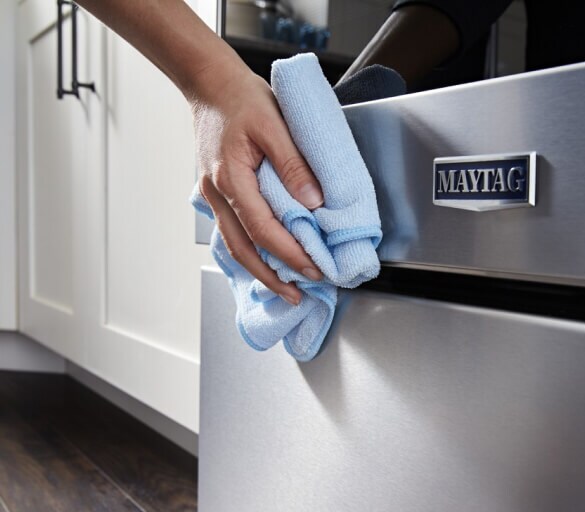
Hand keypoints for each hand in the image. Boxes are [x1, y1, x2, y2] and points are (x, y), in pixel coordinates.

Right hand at [191, 62, 323, 304]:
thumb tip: (314, 202)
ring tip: (283, 288)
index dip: (289, 254)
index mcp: (232, 178)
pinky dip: (251, 251)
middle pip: (243, 249)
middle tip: (297, 295)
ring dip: (259, 270)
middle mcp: (218, 192)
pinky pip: (233, 230)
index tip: (313, 269)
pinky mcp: (219, 192)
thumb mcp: (275, 124)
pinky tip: (266, 260)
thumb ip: (294, 164)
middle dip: (272, 277)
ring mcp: (214, 194)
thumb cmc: (241, 98)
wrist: (210, 83)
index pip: (263, 229)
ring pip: (234, 244)